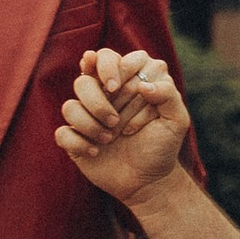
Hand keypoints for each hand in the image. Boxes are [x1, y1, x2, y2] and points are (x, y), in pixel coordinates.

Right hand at [55, 47, 190, 202]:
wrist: (149, 181)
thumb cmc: (163, 146)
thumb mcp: (177, 120)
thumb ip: (168, 94)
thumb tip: (144, 85)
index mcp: (124, 82)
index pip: (106, 57)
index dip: (109, 69)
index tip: (118, 87)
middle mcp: (102, 96)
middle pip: (83, 80)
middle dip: (99, 102)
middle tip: (116, 121)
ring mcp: (86, 116)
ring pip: (69, 106)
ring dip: (90, 124)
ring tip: (109, 139)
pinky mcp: (74, 138)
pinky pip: (62, 133)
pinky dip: (78, 143)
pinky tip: (95, 153)